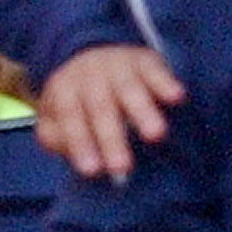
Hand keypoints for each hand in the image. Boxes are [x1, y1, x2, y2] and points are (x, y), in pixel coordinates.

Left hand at [35, 44, 184, 180]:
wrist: (92, 60)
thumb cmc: (76, 103)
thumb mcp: (54, 118)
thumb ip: (56, 138)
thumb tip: (75, 154)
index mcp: (64, 88)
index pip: (70, 117)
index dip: (80, 143)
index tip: (91, 171)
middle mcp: (90, 74)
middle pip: (101, 107)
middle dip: (112, 138)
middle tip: (123, 167)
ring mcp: (118, 65)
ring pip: (129, 89)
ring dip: (143, 112)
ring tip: (156, 135)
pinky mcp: (145, 61)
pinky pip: (156, 72)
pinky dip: (166, 83)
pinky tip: (176, 98)